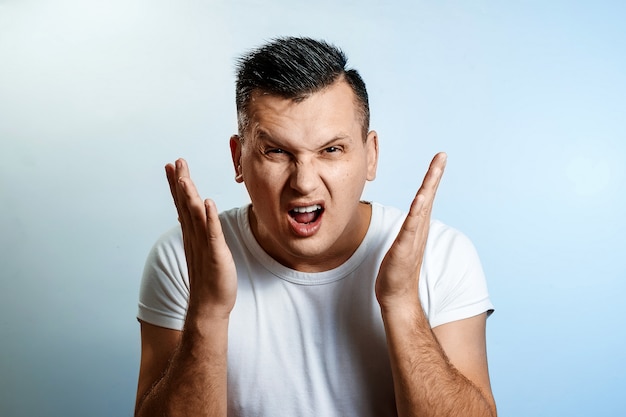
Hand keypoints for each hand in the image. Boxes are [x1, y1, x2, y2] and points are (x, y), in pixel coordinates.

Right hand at [165, 158, 236, 319]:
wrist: (209, 306)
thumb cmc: (209, 280)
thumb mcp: (203, 251)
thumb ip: (199, 233)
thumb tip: (196, 219)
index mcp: (192, 235)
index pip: (183, 205)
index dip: (177, 185)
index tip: (172, 166)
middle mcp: (194, 238)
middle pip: (185, 206)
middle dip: (180, 183)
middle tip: (176, 162)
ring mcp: (203, 246)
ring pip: (195, 217)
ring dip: (190, 197)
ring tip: (185, 178)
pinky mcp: (215, 255)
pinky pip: (212, 234)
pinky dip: (210, 218)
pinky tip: (208, 203)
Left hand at [375, 152, 446, 311]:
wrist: (397, 296)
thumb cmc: (396, 271)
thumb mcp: (401, 243)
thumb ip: (405, 230)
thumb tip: (406, 219)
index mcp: (418, 226)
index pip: (427, 197)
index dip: (433, 177)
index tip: (439, 158)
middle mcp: (419, 230)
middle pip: (429, 196)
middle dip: (435, 175)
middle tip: (442, 155)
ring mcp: (413, 238)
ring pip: (422, 208)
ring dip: (429, 188)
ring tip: (435, 169)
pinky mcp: (405, 248)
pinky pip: (412, 227)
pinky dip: (417, 212)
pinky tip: (421, 198)